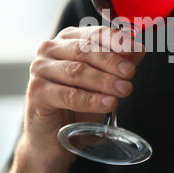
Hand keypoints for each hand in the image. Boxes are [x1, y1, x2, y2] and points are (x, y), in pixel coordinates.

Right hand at [22, 26, 144, 162]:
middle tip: (131, 72)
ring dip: (104, 81)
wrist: (53, 138)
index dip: (117, 41)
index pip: (95, 34)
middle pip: (85, 50)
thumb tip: (138, 50)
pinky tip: (108, 104)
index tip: (136, 50)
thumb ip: (119, 65)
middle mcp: (51, 49)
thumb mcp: (104, 83)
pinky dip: (91, 100)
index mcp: (69, 39)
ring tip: (125, 89)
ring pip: (76, 71)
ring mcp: (40, 69)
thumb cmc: (78, 106)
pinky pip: (68, 95)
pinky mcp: (36, 92)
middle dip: (111, 61)